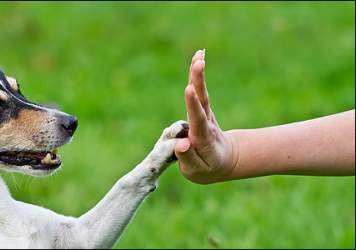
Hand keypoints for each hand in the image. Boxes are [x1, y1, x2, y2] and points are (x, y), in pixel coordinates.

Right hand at [174, 50, 237, 183]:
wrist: (224, 160)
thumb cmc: (207, 168)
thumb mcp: (197, 171)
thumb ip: (188, 158)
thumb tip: (182, 143)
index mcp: (203, 139)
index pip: (198, 120)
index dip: (193, 105)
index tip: (189, 90)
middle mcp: (206, 123)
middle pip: (202, 101)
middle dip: (199, 81)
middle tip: (198, 63)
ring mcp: (205, 114)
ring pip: (202, 92)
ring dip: (198, 73)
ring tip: (198, 54)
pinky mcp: (202, 108)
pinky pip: (199, 90)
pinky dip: (198, 74)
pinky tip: (198, 57)